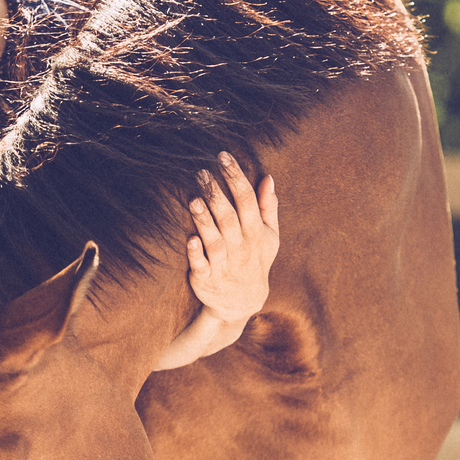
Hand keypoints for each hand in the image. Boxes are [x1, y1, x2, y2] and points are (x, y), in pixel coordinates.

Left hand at [185, 153, 279, 323]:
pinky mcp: (207, 279)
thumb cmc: (255, 262)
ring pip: (215, 240)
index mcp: (256, 234)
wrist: (243, 303)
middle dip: (217, 194)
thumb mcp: (269, 237)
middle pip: (229, 218)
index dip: (236, 178)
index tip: (224, 156)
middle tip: (202, 172)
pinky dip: (196, 254)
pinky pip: (202, 266)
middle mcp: (241, 248)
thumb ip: (268, 208)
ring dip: (205, 221)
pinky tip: (190, 239)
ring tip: (194, 199)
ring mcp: (224, 265)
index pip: (248, 201)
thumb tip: (268, 178)